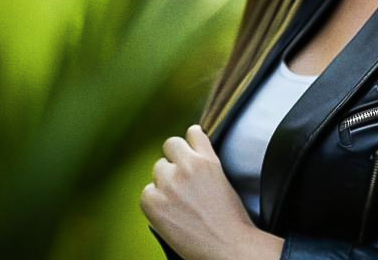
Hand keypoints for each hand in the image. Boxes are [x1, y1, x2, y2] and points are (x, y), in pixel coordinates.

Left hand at [140, 124, 283, 259]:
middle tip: (180, 178)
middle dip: (174, 159)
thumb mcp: (224, 180)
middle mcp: (187, 166)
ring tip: (177, 200)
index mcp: (208, 159)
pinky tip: (168, 211)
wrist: (227, 245)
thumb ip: (206, 163)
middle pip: (170, 145)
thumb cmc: (230, 220)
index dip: (190, 142)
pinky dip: (154, 201)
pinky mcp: (154, 202)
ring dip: (164, 180)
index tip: (188, 148)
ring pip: (157, 169)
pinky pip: (146, 192)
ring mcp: (169, 183)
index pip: (192, 132)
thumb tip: (191, 158)